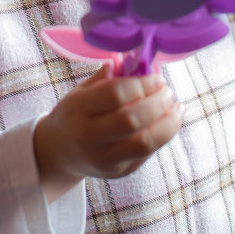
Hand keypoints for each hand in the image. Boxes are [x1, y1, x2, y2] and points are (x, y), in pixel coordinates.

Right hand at [33, 67, 183, 201]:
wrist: (58, 152)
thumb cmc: (75, 113)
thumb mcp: (81, 91)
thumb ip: (107, 78)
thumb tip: (135, 61)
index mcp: (78, 109)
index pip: (114, 95)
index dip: (142, 84)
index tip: (157, 78)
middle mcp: (88, 137)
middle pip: (131, 121)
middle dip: (157, 103)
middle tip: (168, 91)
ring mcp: (104, 159)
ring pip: (144, 143)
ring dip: (168, 123)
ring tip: (176, 107)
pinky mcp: (119, 172)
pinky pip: (147, 154)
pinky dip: (164, 135)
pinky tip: (170, 121)